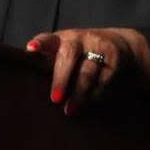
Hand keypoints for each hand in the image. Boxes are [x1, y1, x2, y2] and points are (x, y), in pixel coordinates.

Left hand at [25, 27, 149, 115]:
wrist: (119, 44)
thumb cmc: (80, 53)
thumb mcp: (64, 51)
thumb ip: (48, 62)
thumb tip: (30, 86)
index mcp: (62, 39)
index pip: (48, 39)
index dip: (40, 44)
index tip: (31, 49)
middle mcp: (79, 39)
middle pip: (68, 54)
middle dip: (61, 78)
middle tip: (55, 99)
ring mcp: (97, 46)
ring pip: (87, 71)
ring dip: (78, 93)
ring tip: (70, 110)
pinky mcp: (113, 58)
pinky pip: (102, 80)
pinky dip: (94, 94)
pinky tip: (88, 103)